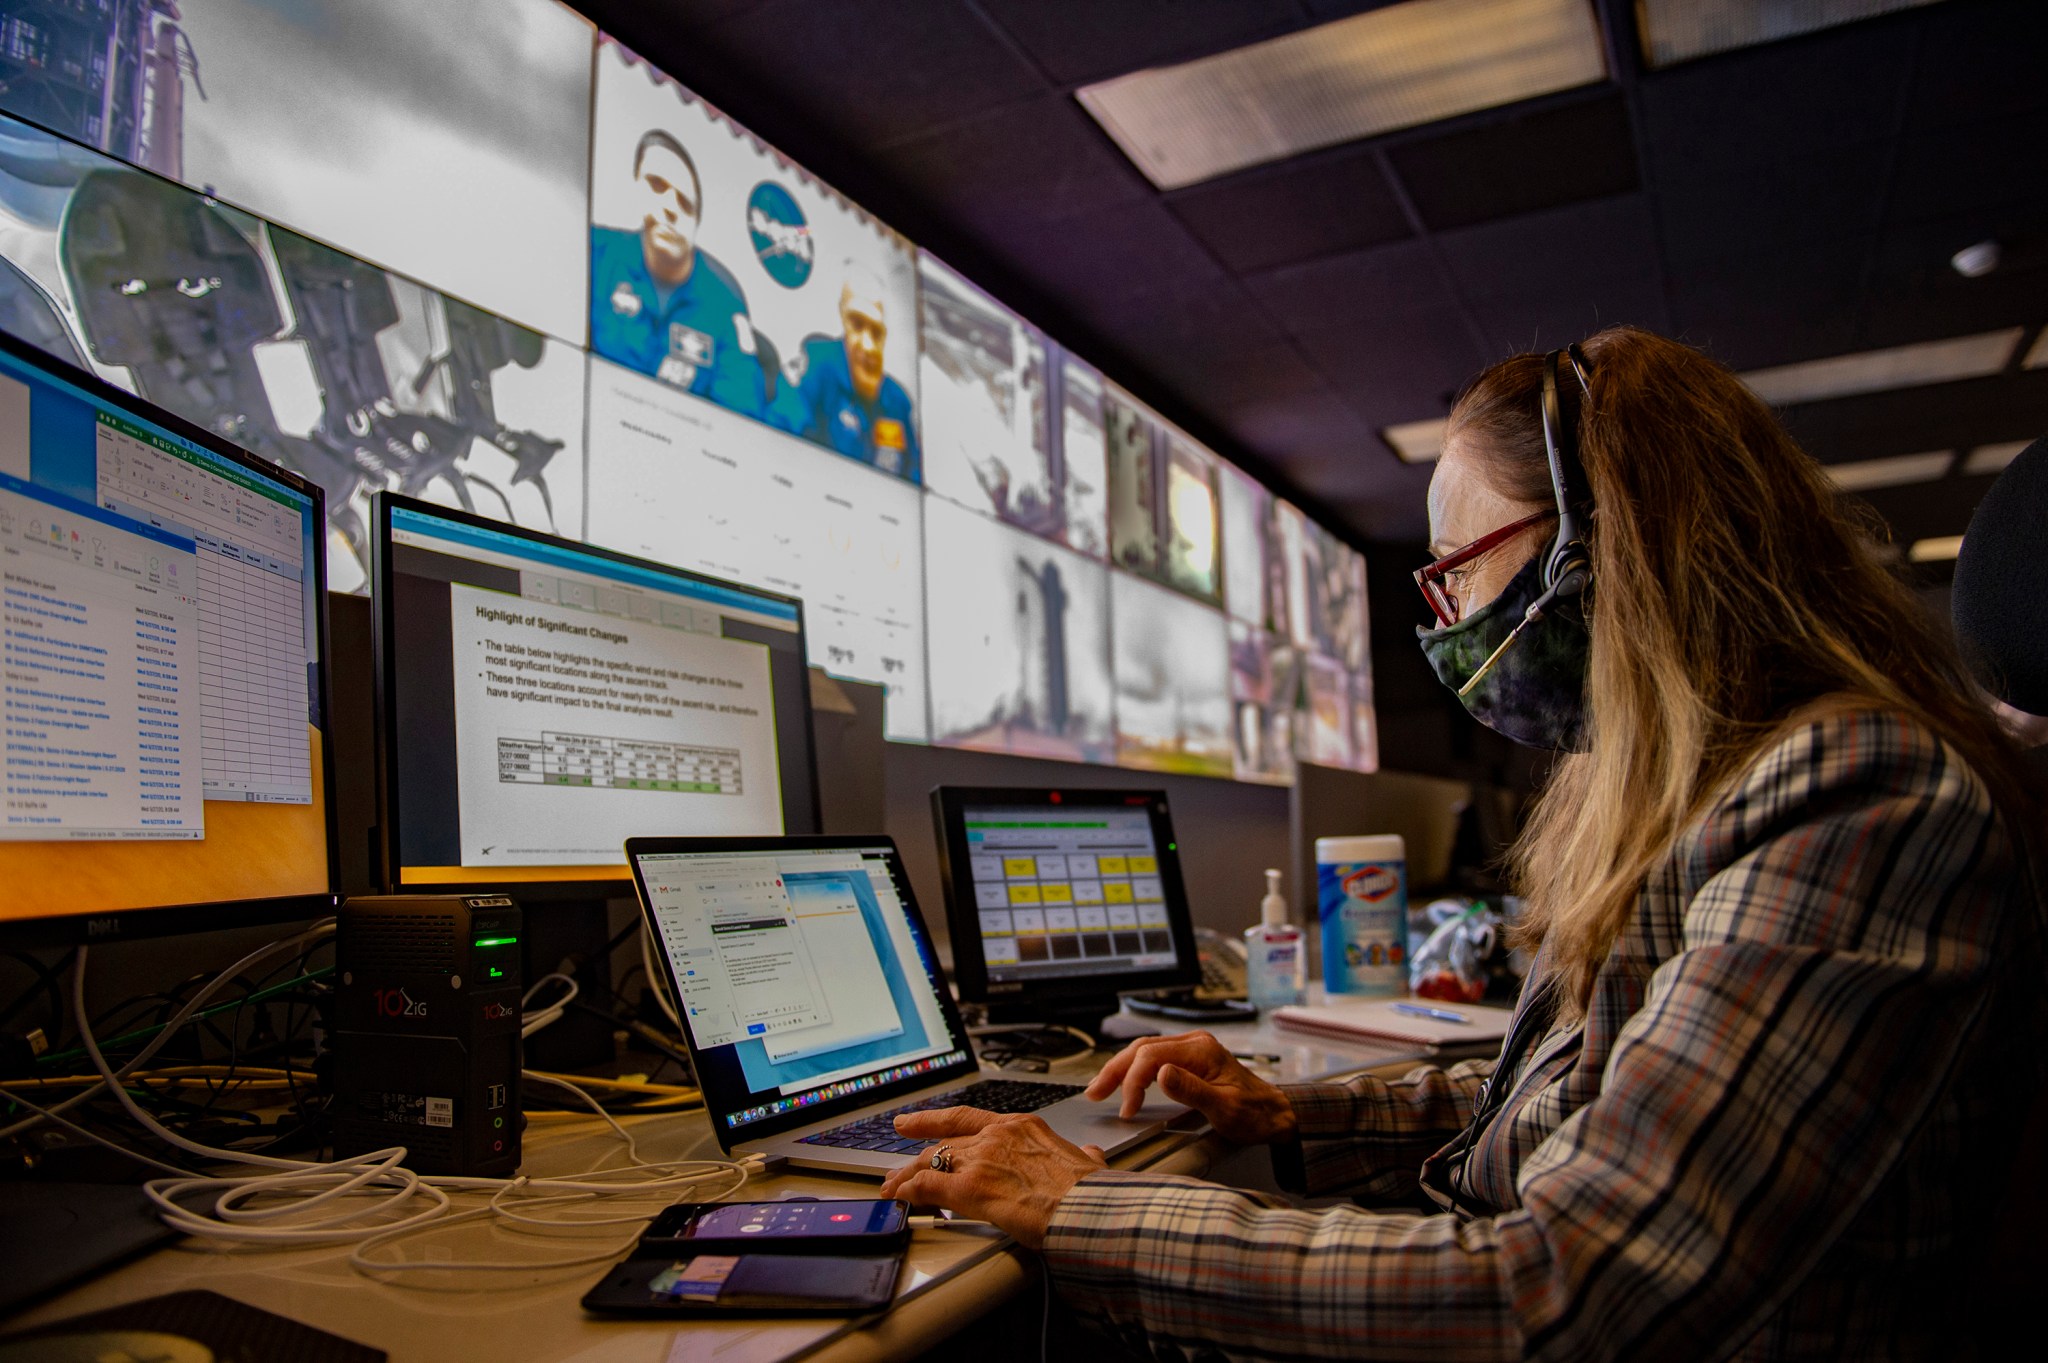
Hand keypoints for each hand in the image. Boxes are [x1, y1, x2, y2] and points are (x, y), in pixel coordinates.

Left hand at [878, 1108, 1104, 1249]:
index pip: (966, 1117)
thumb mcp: (1088, 1162)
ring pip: (930, 1161)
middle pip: (944, 1143)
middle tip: (898, 1168)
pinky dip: (910, 1191)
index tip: (912, 1121)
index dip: (934, 1119)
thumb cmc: (1089, 1192)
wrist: (1085, 1209)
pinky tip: (902, 1198)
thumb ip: (1082, 1155)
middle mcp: (995, 1136)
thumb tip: (1089, 1154)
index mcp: (1021, 1126)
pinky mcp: (969, 1188)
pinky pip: (927, 1186)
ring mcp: (980, 1160)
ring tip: (892, 1187)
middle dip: (916, 1157)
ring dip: (907, 1176)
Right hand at [1085, 1030, 1297, 1145]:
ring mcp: (1192, 1049)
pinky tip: (1124, 1082)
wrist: (1276, 1114)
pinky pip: (1154, 1057)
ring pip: (1145, 1051)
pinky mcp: (1190, 1059)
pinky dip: (1134, 1070)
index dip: (1133, 1082)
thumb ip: (1192, 1090)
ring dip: (1120, 1069)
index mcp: (1202, 1050)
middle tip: (1094, 1092)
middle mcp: (1195, 1044)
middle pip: (1142, 1048)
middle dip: (1115, 1070)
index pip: (1152, 1056)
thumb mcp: (1224, 1108)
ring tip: (1100, 1088)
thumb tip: (1161, 1074)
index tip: (1127, 1109)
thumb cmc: (1254, 1114)